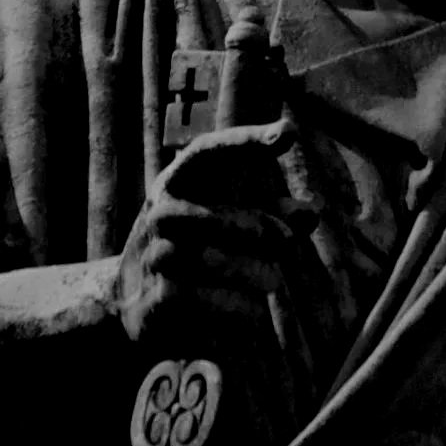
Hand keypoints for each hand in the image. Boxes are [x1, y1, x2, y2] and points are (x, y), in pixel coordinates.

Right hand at [116, 121, 342, 445]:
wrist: (134, 301)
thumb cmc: (198, 250)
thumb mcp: (233, 225)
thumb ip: (273, 217)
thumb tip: (311, 213)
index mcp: (179, 182)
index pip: (209, 151)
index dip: (246, 140)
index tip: (289, 133)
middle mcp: (161, 213)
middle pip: (216, 216)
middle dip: (257, 228)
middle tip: (288, 242)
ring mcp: (152, 256)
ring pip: (206, 259)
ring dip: (248, 271)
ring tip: (273, 283)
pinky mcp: (154, 300)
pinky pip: (198, 299)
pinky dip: (234, 306)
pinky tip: (254, 312)